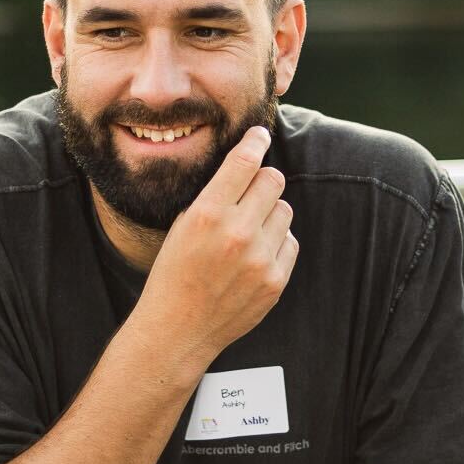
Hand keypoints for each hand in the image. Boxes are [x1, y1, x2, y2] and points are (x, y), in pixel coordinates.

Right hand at [137, 125, 297, 364]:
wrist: (178, 329)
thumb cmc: (174, 273)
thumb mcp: (183, 225)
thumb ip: (215, 196)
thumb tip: (246, 164)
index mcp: (207, 214)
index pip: (245, 161)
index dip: (255, 141)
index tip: (259, 135)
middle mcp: (237, 233)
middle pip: (273, 180)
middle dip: (263, 180)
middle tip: (251, 191)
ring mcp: (260, 258)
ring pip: (284, 210)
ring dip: (269, 213)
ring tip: (247, 232)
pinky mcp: (275, 280)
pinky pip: (289, 241)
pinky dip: (275, 242)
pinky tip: (253, 256)